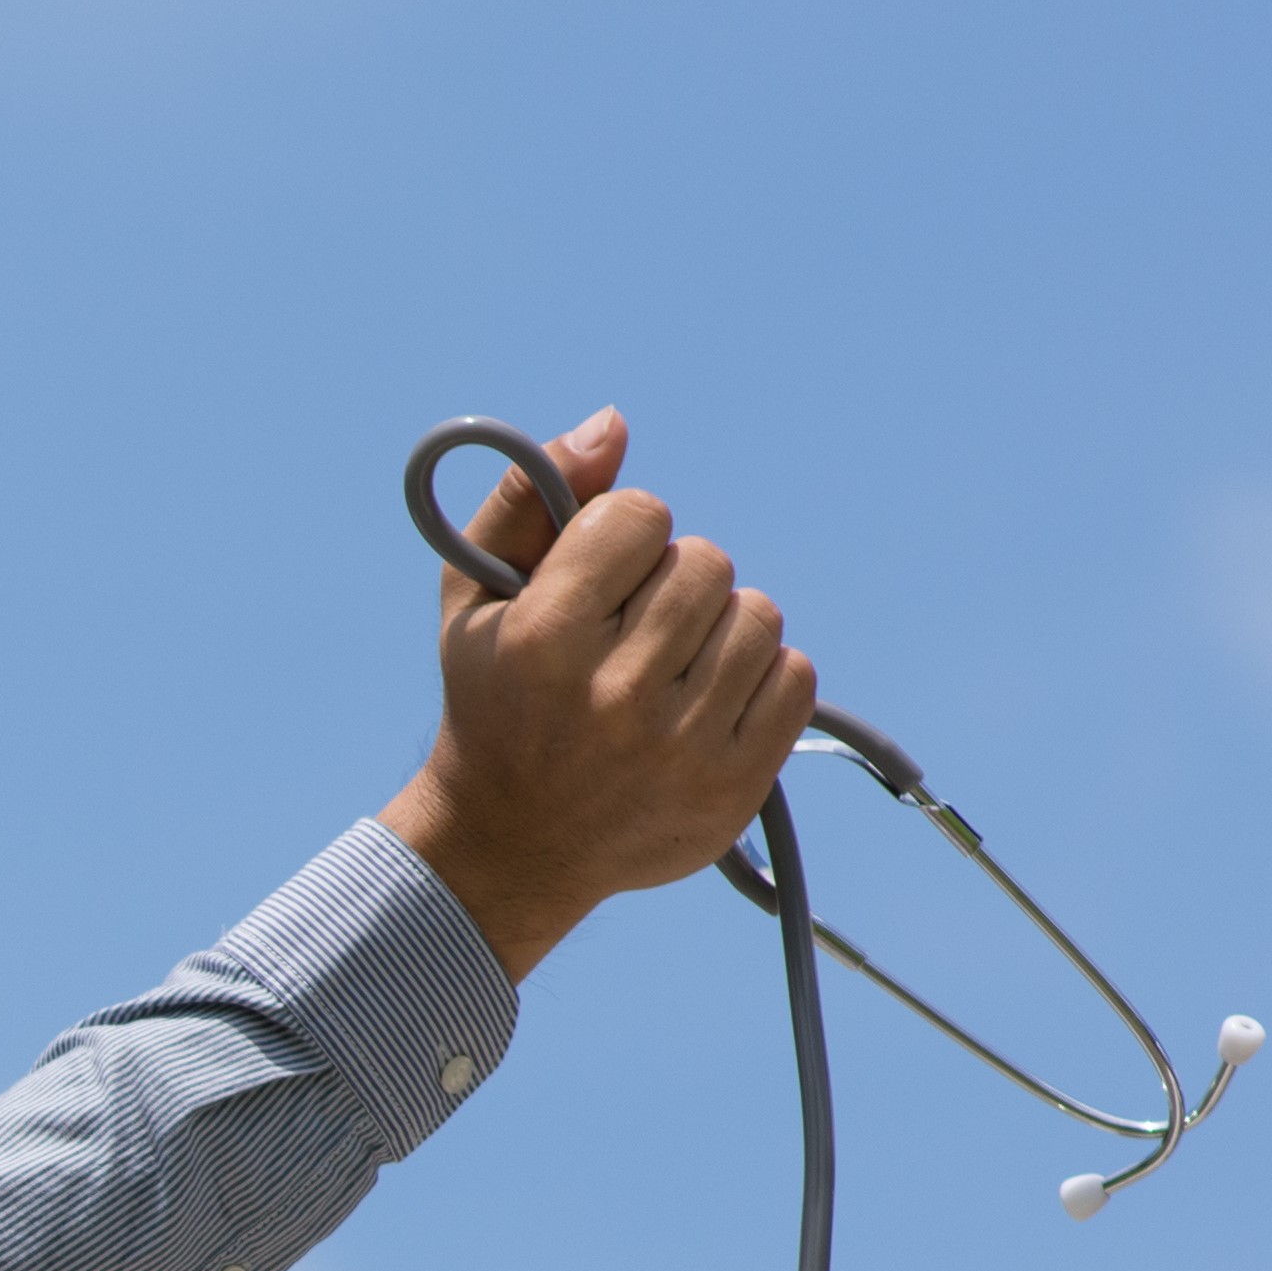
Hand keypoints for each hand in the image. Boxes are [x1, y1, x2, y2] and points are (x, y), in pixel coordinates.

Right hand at [373, 407, 818, 983]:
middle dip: (672, 584)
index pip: (641, 516)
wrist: (511, 846)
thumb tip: (613, 424)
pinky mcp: (732, 785)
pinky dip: (758, 678)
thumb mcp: (478, 603)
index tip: (596, 581)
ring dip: (719, 630)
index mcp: (545, 640)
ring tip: (669, 670)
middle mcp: (614, 695)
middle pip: (706, 562)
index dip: (621, 536)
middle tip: (631, 633)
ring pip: (757, 616)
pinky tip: (705, 703)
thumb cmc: (495, 704)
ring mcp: (680, 747)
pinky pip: (793, 676)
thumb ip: (529, 501)